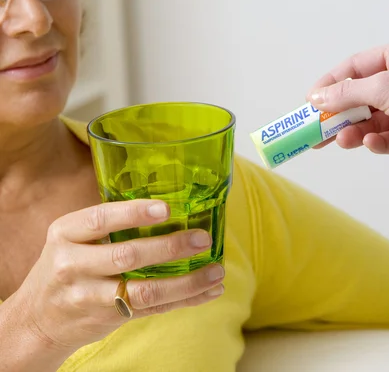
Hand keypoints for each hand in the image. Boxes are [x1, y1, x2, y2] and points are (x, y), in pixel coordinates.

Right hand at [13, 200, 223, 353]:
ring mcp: (89, 297)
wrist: (36, 319)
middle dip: (169, 247)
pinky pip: (152, 310)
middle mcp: (73, 265)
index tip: (166, 208)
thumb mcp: (70, 237)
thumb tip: (165, 204)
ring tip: (216, 271)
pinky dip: (184, 300)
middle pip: (126, 256)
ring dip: (186, 281)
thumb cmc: (64, 266)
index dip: (134, 213)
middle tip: (202, 238)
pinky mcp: (108, 319)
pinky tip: (208, 291)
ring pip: (144, 291)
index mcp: (65, 233)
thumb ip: (105, 223)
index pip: (100, 219)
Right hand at [307, 41, 388, 153]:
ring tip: (342, 140)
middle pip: (360, 98)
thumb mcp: (384, 87)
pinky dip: (378, 142)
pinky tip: (370, 143)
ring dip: (356, 132)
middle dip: (339, 115)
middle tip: (315, 129)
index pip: (355, 67)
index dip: (330, 83)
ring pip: (374, 122)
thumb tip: (318, 96)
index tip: (310, 100)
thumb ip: (348, 93)